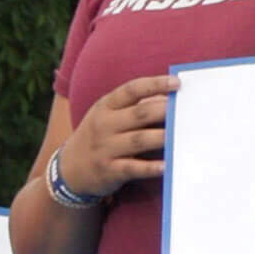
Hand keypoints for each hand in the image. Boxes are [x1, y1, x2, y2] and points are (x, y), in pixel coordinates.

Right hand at [56, 75, 179, 198]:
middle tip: (185, 109)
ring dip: (160, 137)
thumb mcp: (108, 116)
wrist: (69, 169)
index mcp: (106, 106)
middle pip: (138, 114)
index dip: (154, 84)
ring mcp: (105, 148)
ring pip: (138, 140)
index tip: (177, 83)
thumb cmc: (99, 136)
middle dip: (163, 110)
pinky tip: (166, 166)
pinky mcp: (109, 170)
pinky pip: (132, 168)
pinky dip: (149, 167)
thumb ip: (134, 107)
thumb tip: (169, 100)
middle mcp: (104, 125)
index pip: (131, 90)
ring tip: (181, 135)